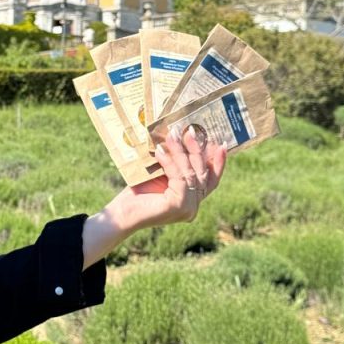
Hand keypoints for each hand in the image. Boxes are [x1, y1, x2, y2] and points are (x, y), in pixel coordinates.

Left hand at [82, 128, 226, 267]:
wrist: (122, 213)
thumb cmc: (138, 193)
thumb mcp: (162, 175)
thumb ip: (176, 164)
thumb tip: (183, 136)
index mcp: (191, 200)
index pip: (211, 181)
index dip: (218, 163)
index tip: (221, 144)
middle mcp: (193, 206)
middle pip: (201, 173)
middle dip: (197, 149)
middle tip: (191, 130)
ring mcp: (188, 208)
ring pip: (189, 173)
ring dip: (180, 151)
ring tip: (172, 134)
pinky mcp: (179, 205)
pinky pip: (178, 177)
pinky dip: (169, 162)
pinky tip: (159, 151)